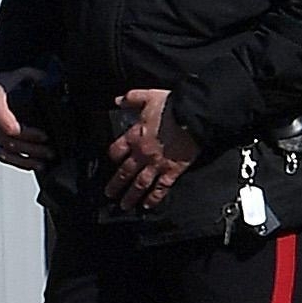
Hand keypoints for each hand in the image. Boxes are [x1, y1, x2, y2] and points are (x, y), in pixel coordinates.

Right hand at [0, 68, 52, 169]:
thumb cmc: (5, 82)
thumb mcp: (22, 75)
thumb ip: (38, 80)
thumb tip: (58, 85)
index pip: (9, 126)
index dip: (29, 135)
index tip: (45, 136)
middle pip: (10, 142)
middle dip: (32, 150)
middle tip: (50, 152)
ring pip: (5, 153)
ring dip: (26, 160)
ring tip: (43, 162)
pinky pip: (0, 156)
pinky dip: (16, 162)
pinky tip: (30, 165)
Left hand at [104, 88, 200, 209]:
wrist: (192, 116)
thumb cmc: (172, 106)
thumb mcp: (148, 96)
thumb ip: (131, 98)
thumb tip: (118, 100)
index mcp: (135, 136)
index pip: (117, 150)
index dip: (113, 156)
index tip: (113, 161)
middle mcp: (142, 153)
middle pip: (124, 172)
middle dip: (116, 185)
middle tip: (109, 194)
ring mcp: (156, 164)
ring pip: (139, 184)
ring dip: (130, 196)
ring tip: (125, 206)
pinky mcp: (172, 171)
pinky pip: (160, 189)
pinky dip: (153, 199)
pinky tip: (148, 206)